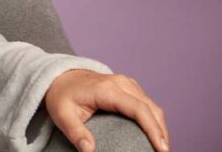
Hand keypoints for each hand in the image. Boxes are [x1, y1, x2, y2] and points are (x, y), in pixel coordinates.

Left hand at [45, 70, 168, 151]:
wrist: (59, 76)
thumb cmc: (61, 95)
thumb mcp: (62, 114)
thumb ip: (75, 133)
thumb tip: (89, 151)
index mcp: (107, 89)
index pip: (138, 109)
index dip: (153, 130)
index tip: (162, 149)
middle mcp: (121, 83)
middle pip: (151, 109)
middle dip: (162, 134)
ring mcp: (127, 84)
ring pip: (153, 107)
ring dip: (161, 128)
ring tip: (161, 149)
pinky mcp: (129, 88)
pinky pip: (148, 105)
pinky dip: (154, 121)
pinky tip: (154, 137)